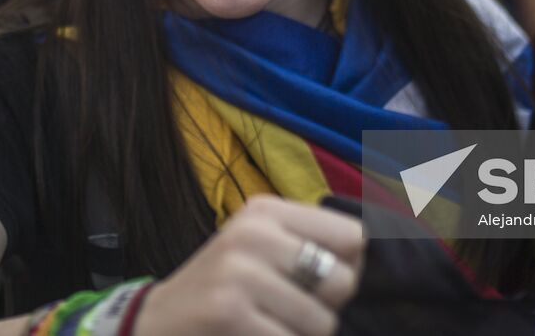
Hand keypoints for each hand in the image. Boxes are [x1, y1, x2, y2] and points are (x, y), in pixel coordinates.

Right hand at [134, 196, 363, 335]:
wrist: (153, 326)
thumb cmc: (221, 292)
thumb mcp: (258, 251)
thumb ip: (308, 247)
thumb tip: (381, 254)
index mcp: (265, 211)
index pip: (353, 235)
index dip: (351, 269)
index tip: (324, 287)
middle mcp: (254, 232)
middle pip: (343, 280)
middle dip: (326, 309)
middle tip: (287, 312)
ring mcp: (240, 272)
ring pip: (322, 322)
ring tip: (268, 328)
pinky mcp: (230, 310)